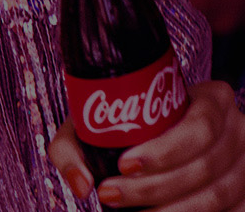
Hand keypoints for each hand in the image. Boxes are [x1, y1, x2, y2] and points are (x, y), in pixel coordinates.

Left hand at [50, 81, 244, 209]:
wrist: (154, 137)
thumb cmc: (127, 125)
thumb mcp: (97, 122)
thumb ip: (73, 148)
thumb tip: (81, 185)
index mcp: (212, 100)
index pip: (199, 126)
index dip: (165, 151)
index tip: (122, 164)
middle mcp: (236, 130)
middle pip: (204, 165)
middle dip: (154, 187)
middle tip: (110, 193)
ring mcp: (244, 164)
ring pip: (216, 195)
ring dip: (172, 210)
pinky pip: (229, 211)